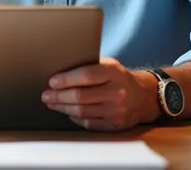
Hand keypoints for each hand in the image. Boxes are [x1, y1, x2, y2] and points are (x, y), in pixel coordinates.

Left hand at [42, 57, 156, 130]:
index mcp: (114, 72)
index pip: (86, 75)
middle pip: (81, 96)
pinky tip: (68, 112)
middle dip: (59, 96)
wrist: (144, 96)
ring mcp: (118, 110)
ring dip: (63, 108)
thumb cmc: (118, 78)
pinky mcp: (116, 125)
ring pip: (83, 111)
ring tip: (52, 103)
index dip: (66, 79)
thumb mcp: (109, 65)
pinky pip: (89, 123)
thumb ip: (89, 67)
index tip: (51, 82)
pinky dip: (75, 118)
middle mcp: (118, 92)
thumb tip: (59, 72)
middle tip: (45, 95)